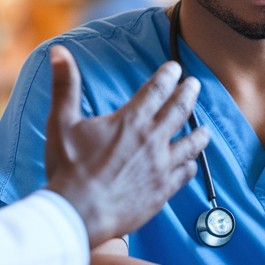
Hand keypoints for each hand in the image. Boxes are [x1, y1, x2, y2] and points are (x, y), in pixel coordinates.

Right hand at [43, 46, 209, 247]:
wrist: (79, 212)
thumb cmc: (69, 168)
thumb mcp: (61, 122)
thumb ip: (65, 85)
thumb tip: (58, 51)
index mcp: (131, 121)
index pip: (156, 90)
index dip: (168, 76)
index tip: (176, 68)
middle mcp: (152, 140)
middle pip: (179, 111)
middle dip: (189, 95)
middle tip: (195, 85)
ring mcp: (161, 167)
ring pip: (191, 144)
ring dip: (199, 133)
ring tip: (205, 128)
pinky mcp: (162, 191)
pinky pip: (185, 174)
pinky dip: (190, 166)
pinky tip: (191, 165)